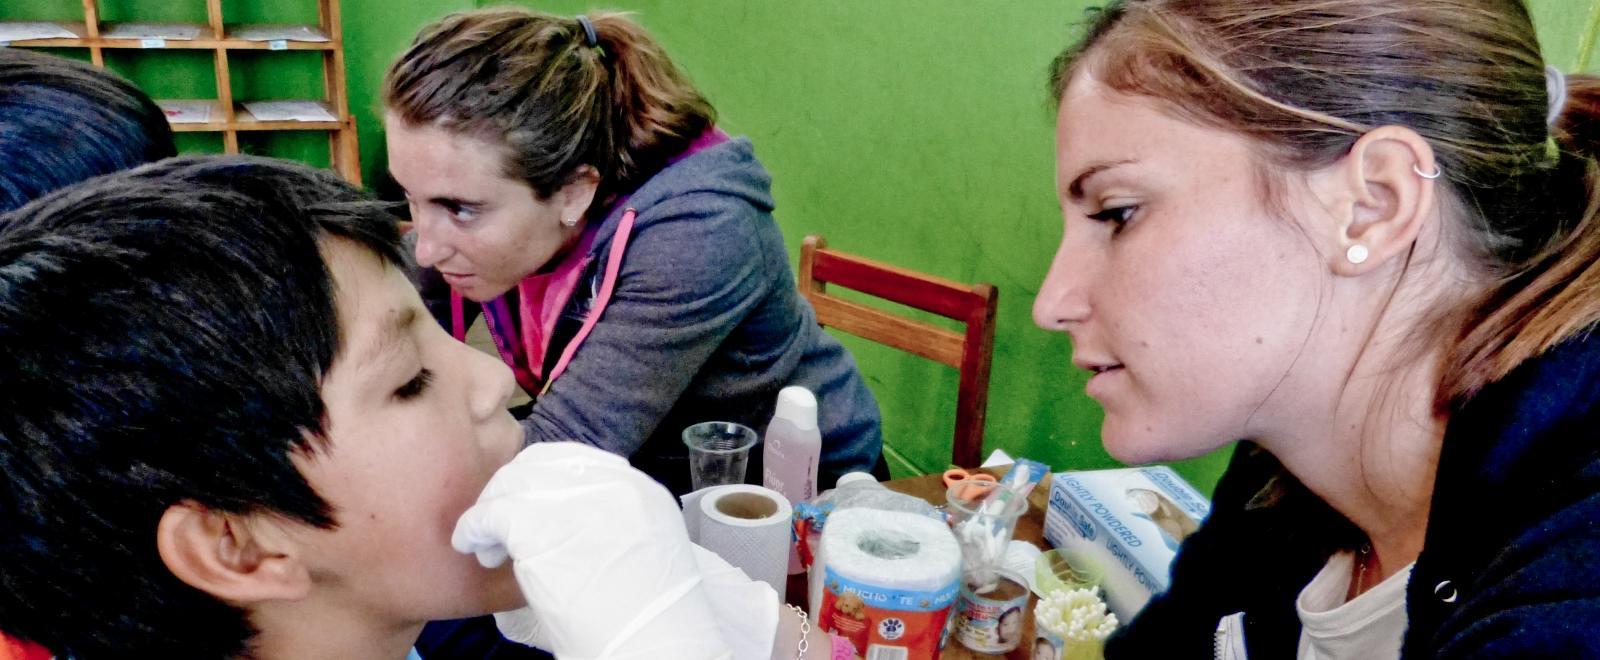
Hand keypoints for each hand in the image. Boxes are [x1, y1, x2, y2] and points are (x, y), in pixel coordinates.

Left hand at [454, 442, 730, 658]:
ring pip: (514, 483)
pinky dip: (473, 528)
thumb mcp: (651, 552)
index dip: (546, 481)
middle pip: (543, 463)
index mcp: (640, 490)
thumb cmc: (649, 618)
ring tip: (488, 543)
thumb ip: (619, 524)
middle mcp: (610, 484)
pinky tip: (472, 545)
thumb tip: (572, 521)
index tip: (532, 504)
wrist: (652, 643)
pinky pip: (491, 514)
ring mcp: (574, 501)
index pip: (579, 462)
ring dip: (492, 509)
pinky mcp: (539, 527)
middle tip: (502, 520)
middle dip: (515, 488)